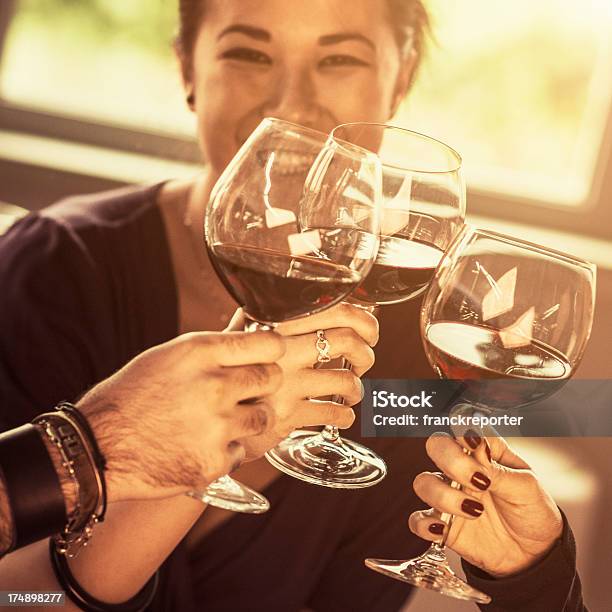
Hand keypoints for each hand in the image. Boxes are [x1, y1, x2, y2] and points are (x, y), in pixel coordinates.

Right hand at [77, 331, 284, 501]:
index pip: (268, 343)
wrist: (98, 448)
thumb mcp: (169, 356)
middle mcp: (213, 386)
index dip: (272, 350)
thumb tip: (251, 330)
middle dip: (263, 383)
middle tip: (246, 390)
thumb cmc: (132, 395)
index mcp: (200, 352)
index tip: (270, 354)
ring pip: (264, 417)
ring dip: (248, 418)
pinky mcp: (214, 462)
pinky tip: (197, 445)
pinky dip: (224, 449)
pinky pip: (240, 450)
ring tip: (218, 419)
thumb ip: (214, 348)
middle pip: (272, 378)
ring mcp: (216, 427)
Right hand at [237, 302, 377, 459]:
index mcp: (276, 322)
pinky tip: (340, 416)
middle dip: (367, 352)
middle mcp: (282, 349)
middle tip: (363, 360)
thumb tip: (275, 301)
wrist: (202, 416)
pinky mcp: (287, 415)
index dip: (363, 319)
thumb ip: (256, 320)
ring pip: (346, 379)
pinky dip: (345, 416)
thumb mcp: (234, 338)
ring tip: (351, 392)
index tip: (368, 332)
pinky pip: (333, 414)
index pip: (335, 308)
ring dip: (357, 387)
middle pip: (348, 339)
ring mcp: (285, 383)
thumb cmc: (224, 374)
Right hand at [409, 432, 562, 576]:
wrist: (535, 555)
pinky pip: (418, 520)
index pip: (463, 429)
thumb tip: (478, 453)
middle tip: (478, 481)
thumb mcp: (527, 487)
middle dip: (451, 460)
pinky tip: (444, 528)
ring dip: (444, 496)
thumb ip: (499, 470)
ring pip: (424, 482)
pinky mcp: (442, 524)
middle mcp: (462, 469)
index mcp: (485, 452)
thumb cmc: (533, 512)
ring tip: (475, 511)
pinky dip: (425, 524)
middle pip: (436, 447)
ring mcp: (450, 495)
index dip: (463, 431)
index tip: (474, 443)